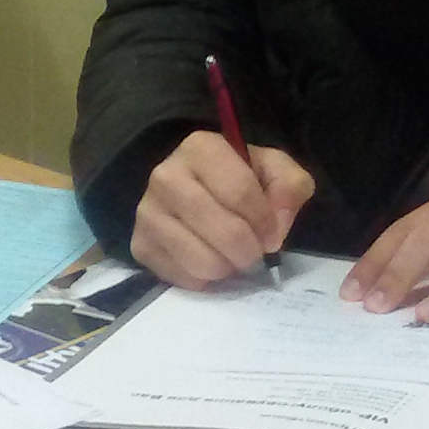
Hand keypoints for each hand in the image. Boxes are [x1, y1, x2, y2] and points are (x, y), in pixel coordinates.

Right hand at [130, 132, 314, 287]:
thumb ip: (289, 187)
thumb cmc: (236, 178)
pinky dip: (204, 279)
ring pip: (204, 261)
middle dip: (250, 251)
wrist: (191, 189)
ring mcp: (147, 213)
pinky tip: (208, 260)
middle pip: (226, 232)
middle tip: (254, 252)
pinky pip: (184, 278)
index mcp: (200, 148)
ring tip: (231, 257)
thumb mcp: (272, 170)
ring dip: (228, 268)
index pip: (241, 192)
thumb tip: (276, 227)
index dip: (265, 221)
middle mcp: (165, 176)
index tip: (272, 233)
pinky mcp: (140, 245)